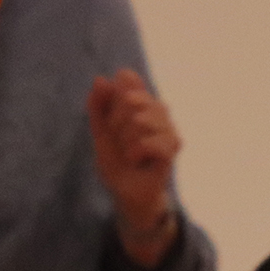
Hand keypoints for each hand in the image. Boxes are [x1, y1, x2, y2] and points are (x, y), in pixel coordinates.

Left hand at [87, 69, 180, 264]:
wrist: (124, 192)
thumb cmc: (115, 160)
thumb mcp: (99, 131)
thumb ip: (97, 105)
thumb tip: (101, 80)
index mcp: (141, 101)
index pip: (127, 78)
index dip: (113, 97)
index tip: (109, 119)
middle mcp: (158, 110)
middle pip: (130, 99)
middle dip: (115, 123)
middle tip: (119, 141)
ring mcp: (168, 128)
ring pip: (141, 120)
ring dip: (126, 140)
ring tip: (128, 153)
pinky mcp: (172, 149)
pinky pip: (151, 142)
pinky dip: (137, 152)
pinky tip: (135, 160)